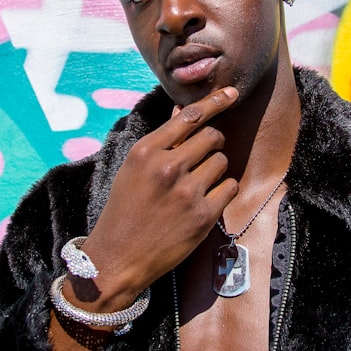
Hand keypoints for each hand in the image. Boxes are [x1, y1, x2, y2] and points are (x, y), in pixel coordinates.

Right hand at [73, 87, 239, 310]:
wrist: (119, 257)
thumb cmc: (125, 208)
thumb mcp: (133, 168)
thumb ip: (161, 140)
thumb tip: (182, 110)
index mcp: (146, 151)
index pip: (190, 116)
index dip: (215, 101)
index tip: (232, 93)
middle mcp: (167, 168)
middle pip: (212, 136)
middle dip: (210, 144)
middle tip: (198, 160)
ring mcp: (187, 192)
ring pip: (222, 161)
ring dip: (214, 170)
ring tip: (194, 186)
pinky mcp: (203, 216)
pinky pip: (229, 187)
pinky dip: (221, 191)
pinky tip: (204, 201)